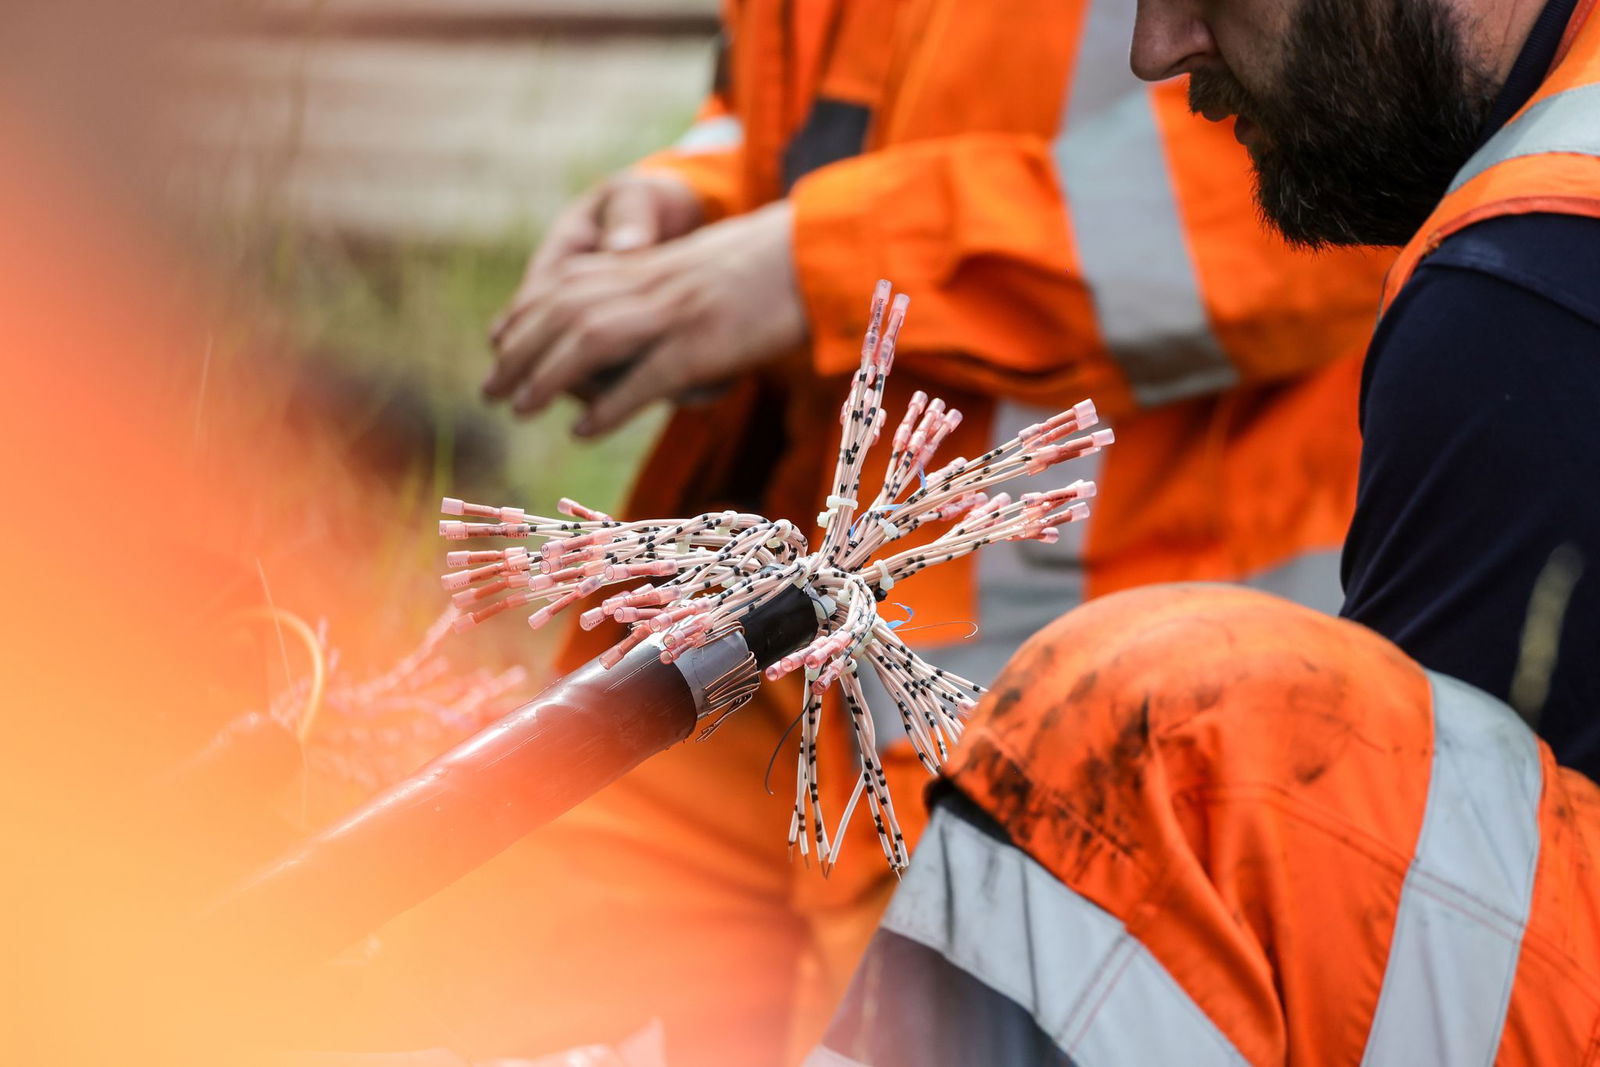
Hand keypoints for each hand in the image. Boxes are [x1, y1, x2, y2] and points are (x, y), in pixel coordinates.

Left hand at [483, 200, 807, 436]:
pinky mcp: (703, 347)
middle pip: (563, 313)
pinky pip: (643, 380)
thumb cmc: (766, 268)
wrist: (816, 256)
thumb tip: (627, 314)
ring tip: (519, 409)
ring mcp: (674, 315)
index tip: (496, 339)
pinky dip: (608, 407)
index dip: (524, 312)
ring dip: (545, 377)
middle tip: (490, 390)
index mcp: (649, 263)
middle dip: (518, 351)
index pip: (564, 282)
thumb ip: (660, 288)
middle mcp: (650, 284)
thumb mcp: (699, 269)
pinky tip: (581, 431)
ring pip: (588, 343)